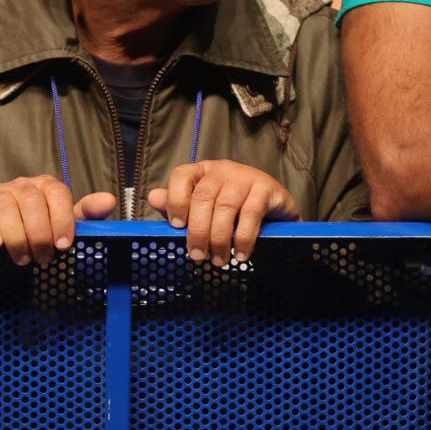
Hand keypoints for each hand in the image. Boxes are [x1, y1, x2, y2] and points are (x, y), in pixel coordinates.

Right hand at [0, 176, 116, 265]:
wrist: (4, 235)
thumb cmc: (40, 229)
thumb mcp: (65, 225)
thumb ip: (86, 214)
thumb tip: (108, 199)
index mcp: (47, 186)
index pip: (57, 194)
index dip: (61, 220)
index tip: (63, 245)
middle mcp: (22, 184)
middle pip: (31, 200)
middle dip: (38, 233)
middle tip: (42, 258)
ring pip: (6, 205)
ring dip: (16, 236)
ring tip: (22, 259)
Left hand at [148, 160, 299, 265]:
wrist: (276, 207)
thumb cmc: (233, 208)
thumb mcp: (203, 206)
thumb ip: (178, 204)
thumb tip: (154, 198)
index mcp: (202, 170)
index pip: (181, 176)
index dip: (175, 200)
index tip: (176, 226)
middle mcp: (222, 169)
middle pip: (203, 197)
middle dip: (197, 230)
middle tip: (197, 255)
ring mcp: (245, 176)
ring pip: (225, 207)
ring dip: (219, 238)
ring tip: (218, 260)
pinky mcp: (266, 189)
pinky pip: (251, 214)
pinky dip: (243, 238)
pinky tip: (240, 254)